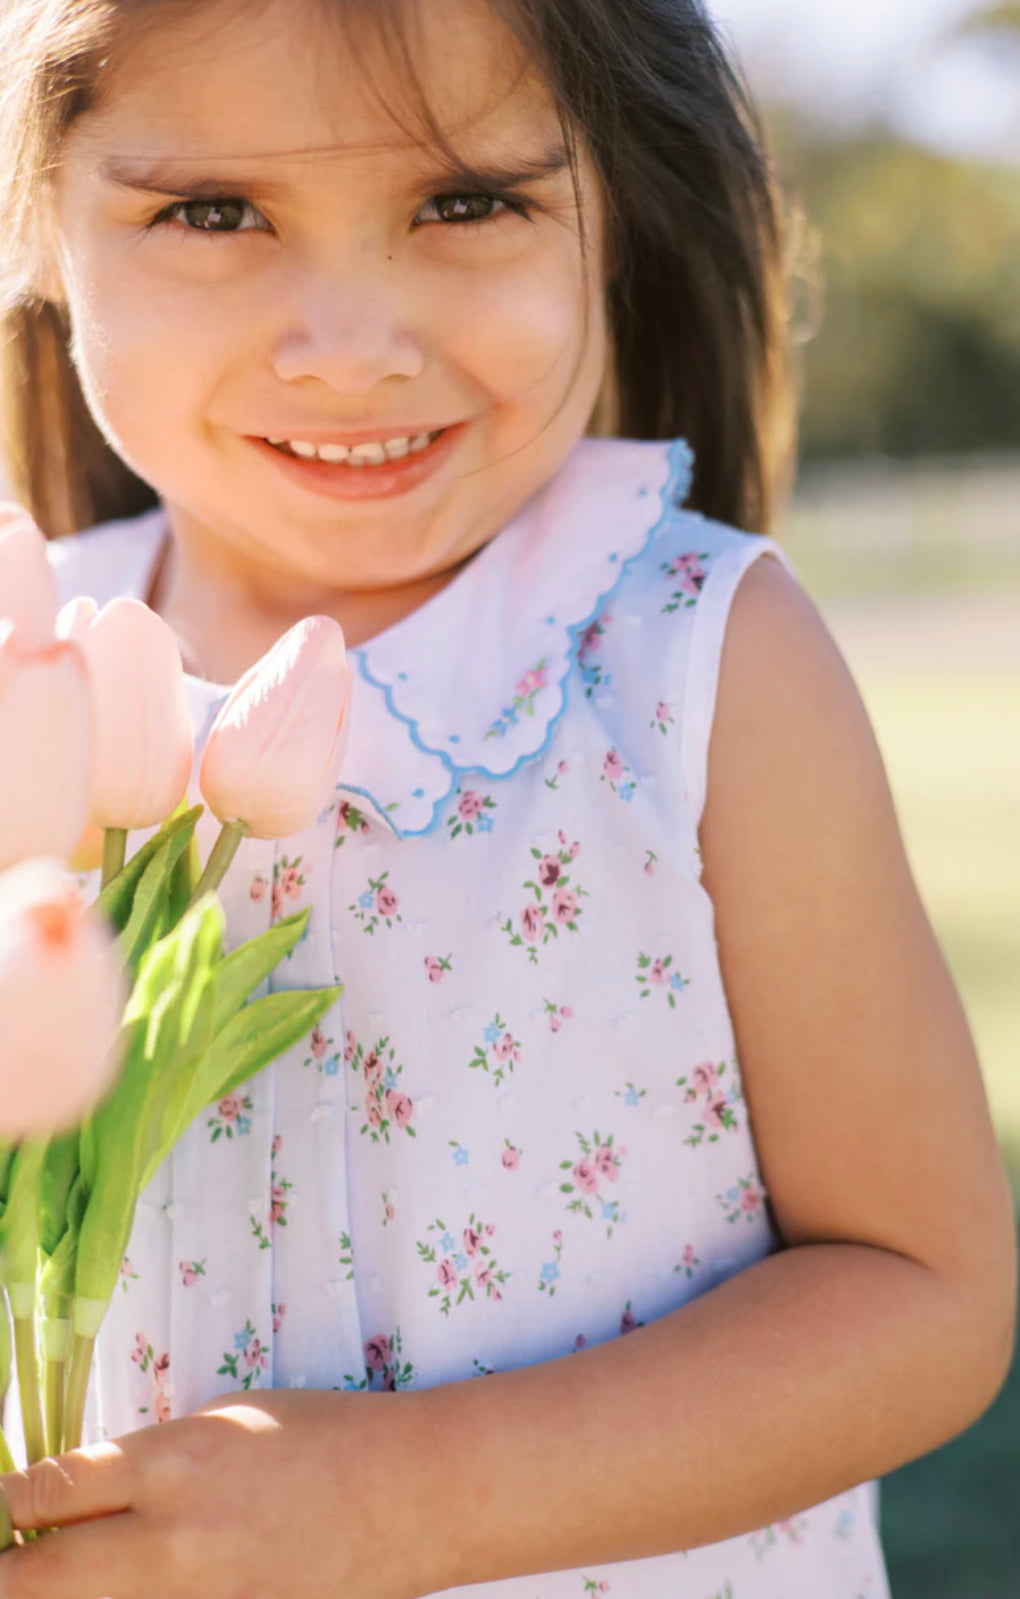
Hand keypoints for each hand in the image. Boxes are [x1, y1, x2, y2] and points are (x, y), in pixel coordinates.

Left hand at [0, 1387, 445, 1598]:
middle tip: (2, 1563)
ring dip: (65, 1593)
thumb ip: (146, 1462)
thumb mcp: (221, 1423)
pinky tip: (137, 1588)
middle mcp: (168, 1542)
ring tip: (64, 1577)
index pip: (43, 1492)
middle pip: (38, 1580)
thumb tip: (79, 1498)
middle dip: (5, 1574)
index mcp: (168, 1463)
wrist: (408, 1495)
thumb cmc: (319, 1437)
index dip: (1, 1504)